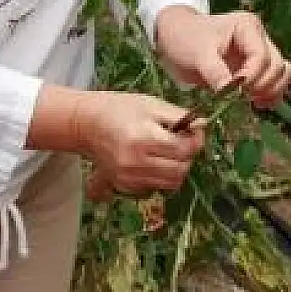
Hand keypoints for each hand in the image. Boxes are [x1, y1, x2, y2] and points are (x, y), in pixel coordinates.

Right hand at [77, 90, 205, 196]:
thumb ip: (179, 116)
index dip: (196, 140)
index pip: (184, 150)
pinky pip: (156, 187)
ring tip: (167, 151)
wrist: (87, 124)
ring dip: (176, 168)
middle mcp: (135, 163)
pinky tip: (153, 160)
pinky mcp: (124, 186)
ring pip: (171, 183)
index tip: (194, 131)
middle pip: (180, 171)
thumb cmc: (120, 109)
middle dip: (187, 156)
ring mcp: (128, 178)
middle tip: (181, 141)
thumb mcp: (151, 104)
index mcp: (143, 138)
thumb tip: (204, 125)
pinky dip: (161, 176)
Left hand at [154, 6, 290, 108]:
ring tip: (253, 103)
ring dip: (271, 91)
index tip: (237, 91)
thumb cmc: (185, 38)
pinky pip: (274, 82)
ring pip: (281, 73)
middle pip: (277, 66)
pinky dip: (270, 94)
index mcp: (247, 27)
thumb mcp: (198, 54)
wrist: (175, 37)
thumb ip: (216, 72)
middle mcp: (259, 38)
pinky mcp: (255, 68)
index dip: (253, 77)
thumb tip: (232, 94)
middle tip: (242, 98)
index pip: (262, 56)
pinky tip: (257, 105)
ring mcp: (259, 53)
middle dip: (263, 86)